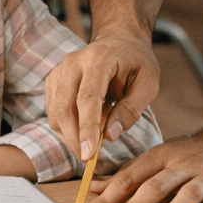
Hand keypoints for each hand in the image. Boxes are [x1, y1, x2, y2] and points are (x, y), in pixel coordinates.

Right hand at [46, 34, 159, 161]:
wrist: (118, 41)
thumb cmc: (136, 62)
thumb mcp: (148, 83)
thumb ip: (132, 109)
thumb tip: (110, 135)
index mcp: (99, 59)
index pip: (87, 98)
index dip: (87, 128)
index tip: (89, 155)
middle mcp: (73, 62)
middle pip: (64, 108)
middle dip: (74, 139)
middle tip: (88, 160)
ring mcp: (59, 71)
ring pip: (55, 113)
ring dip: (70, 136)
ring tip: (91, 144)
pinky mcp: (53, 81)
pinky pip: (54, 112)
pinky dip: (66, 128)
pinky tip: (84, 131)